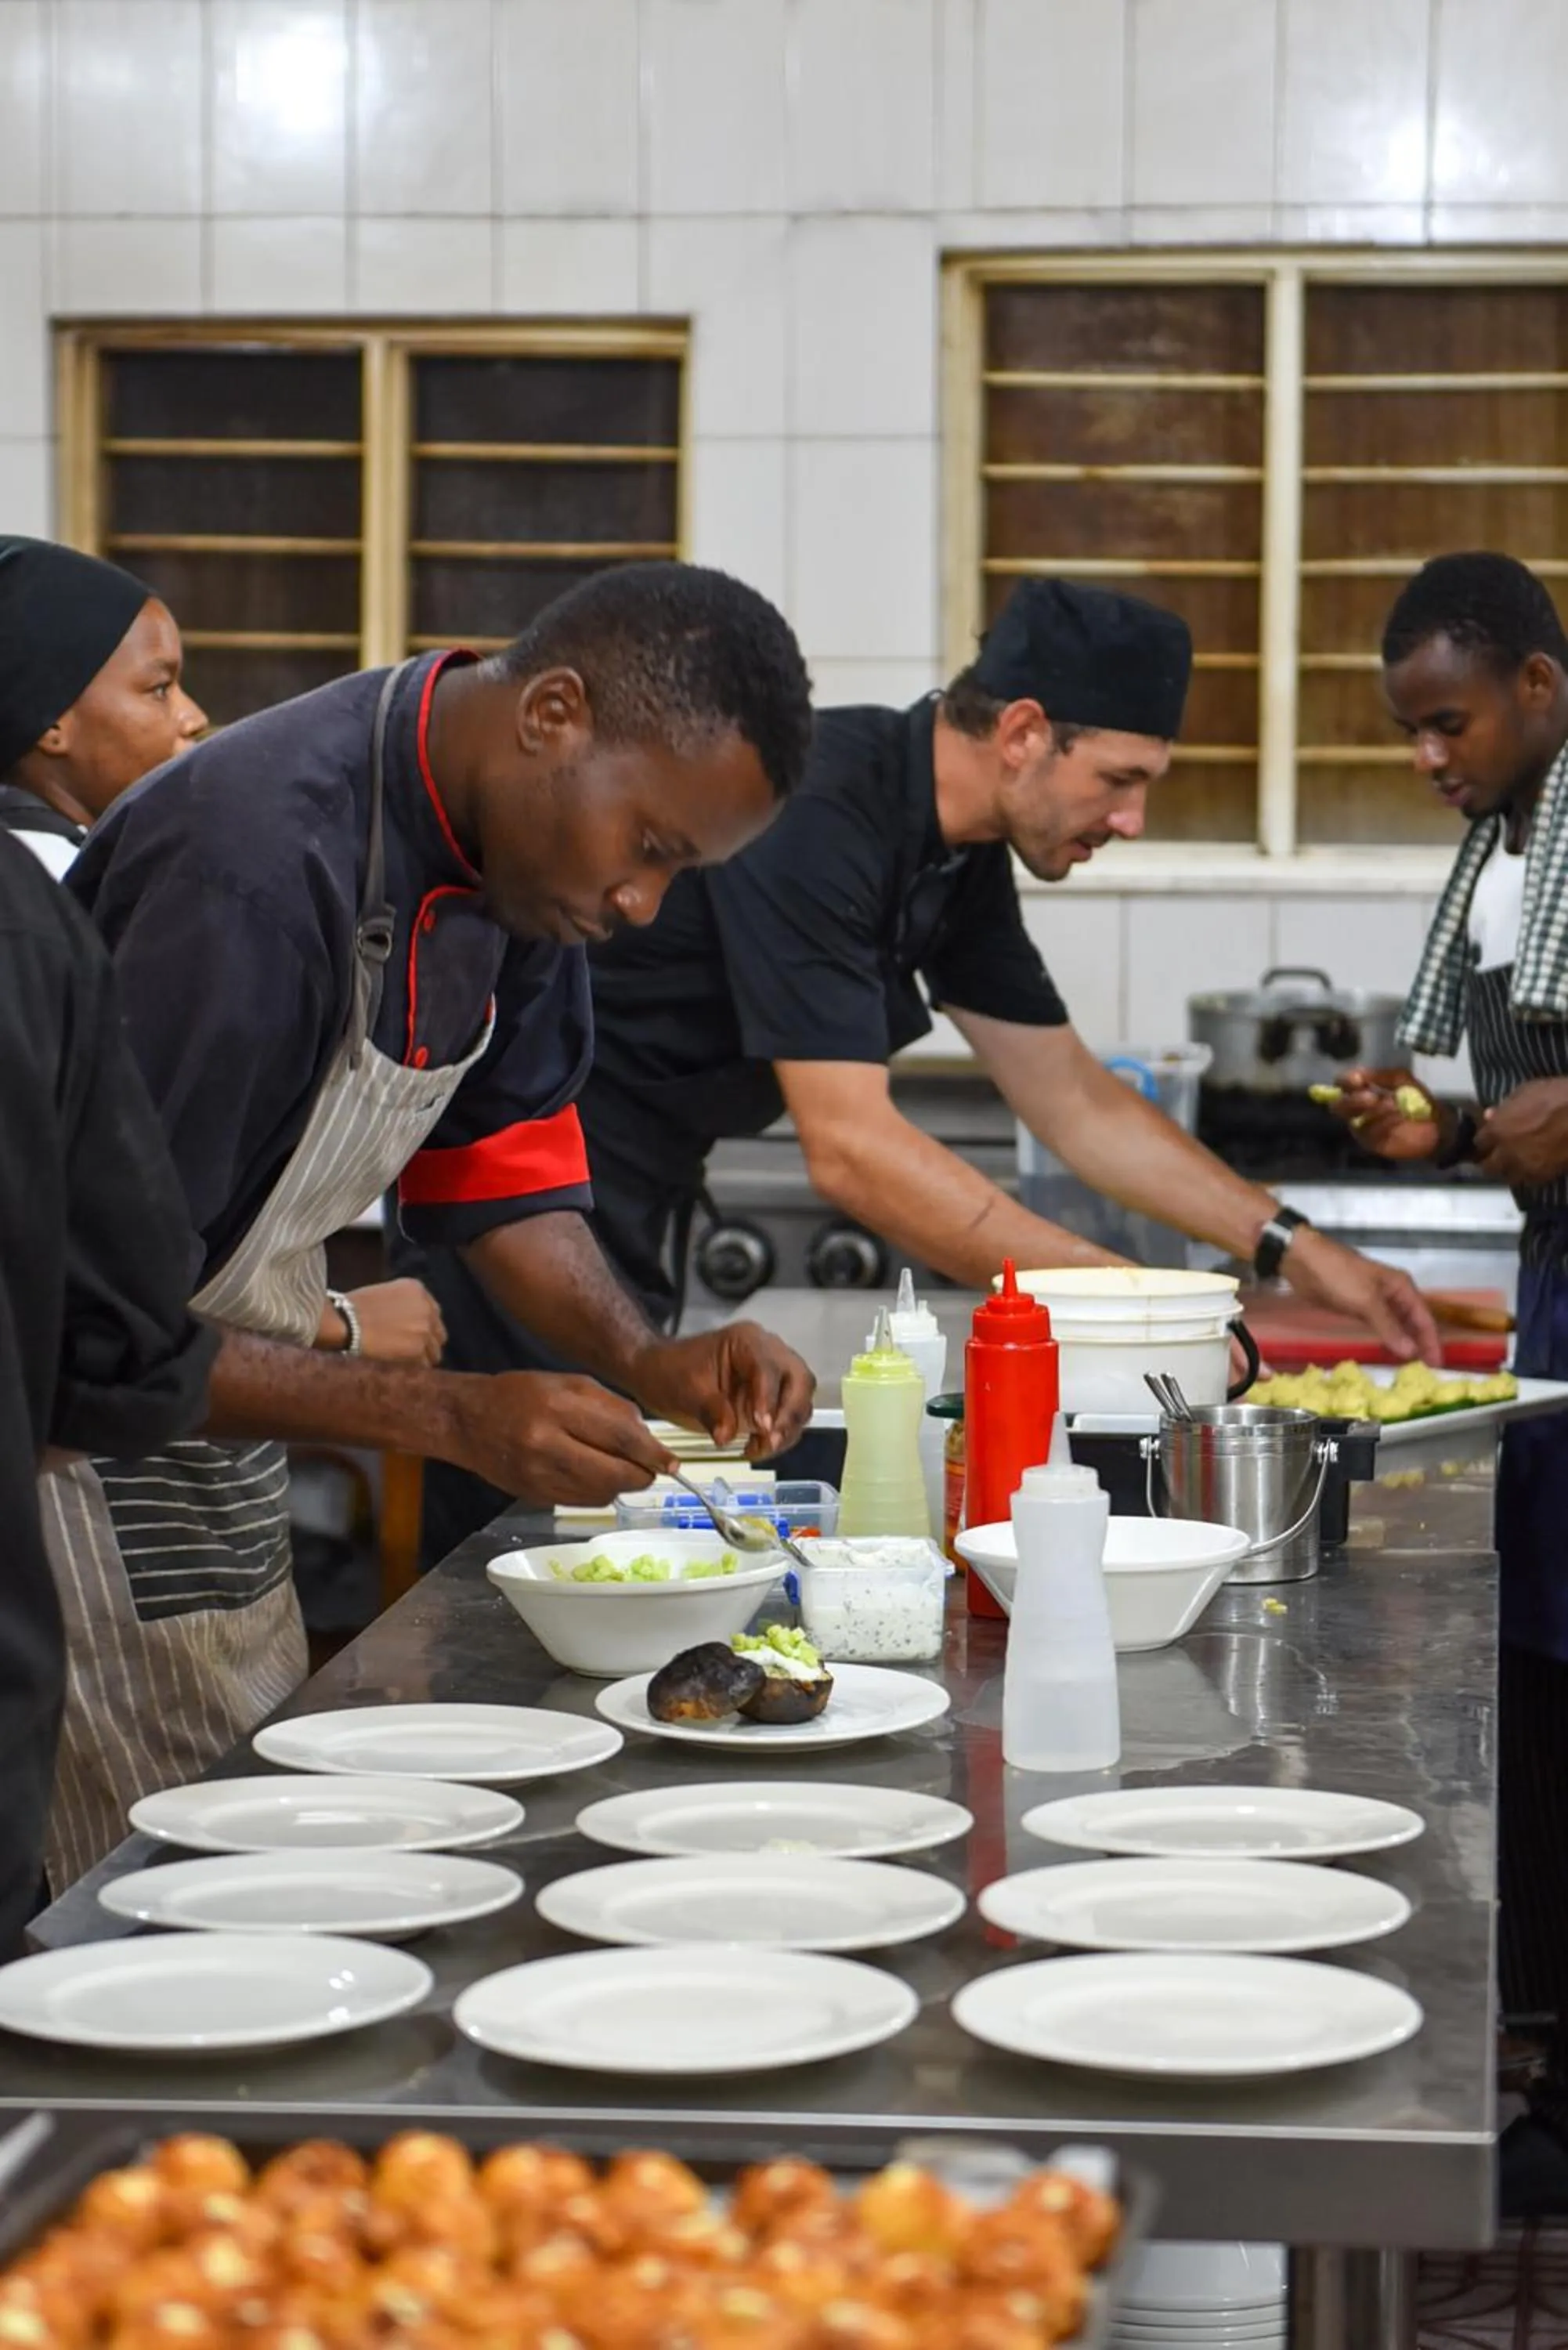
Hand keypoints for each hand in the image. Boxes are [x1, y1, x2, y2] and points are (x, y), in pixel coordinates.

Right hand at [339, 1279, 446, 1365]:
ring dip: (422, 1359)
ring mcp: (425, 1329)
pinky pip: (424, 1366)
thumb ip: (405, 1304)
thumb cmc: (353, 1309)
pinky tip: (400, 1369)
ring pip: (434, 1352)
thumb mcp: (385, 1293)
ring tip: (403, 1364)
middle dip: (427, 1343)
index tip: (415, 1336)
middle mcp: (426, 1308)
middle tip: (411, 1353)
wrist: (344, 1323)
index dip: (424, 1327)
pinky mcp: (418, 1349)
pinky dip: (414, 1369)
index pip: (433, 1313)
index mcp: (417, 1290)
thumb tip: (411, 1322)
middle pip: (438, 1334)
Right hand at [446, 1371, 673, 1506]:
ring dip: (621, 1485)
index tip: (672, 1462)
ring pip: (601, 1494)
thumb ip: (612, 1408)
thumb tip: (648, 1439)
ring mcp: (538, 1475)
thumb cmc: (520, 1394)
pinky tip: (594, 1475)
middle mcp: (546, 1444)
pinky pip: (581, 1502)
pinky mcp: (533, 1496)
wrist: (467, 1420)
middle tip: (652, 1469)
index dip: (652, 1453)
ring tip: (619, 1467)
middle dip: (642, 1475)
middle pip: (614, 1474)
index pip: (620, 1438)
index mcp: (558, 1407)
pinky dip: (598, 1492)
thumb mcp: (569, 1383)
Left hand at [634, 1321, 816, 1459]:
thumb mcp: (685, 1390)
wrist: (659, 1374)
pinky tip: (756, 1448)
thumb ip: (710, 1411)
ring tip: (759, 1448)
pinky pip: (788, 1417)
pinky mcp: (771, 1398)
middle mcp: (768, 1353)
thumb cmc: (670, 1372)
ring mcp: (773, 1376)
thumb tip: (727, 1436)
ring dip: (786, 1429)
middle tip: (770, 1440)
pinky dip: (778, 1435)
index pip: (769, 1368)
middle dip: (789, 1414)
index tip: (762, 1427)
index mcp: (747, 1341)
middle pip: (799, 1382)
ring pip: (799, 1401)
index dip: (769, 1398)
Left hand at [1280, 1227, 1440, 1364]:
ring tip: (1412, 1365)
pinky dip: (1387, 1337)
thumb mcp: (1366, 1301)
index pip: (1424, 1318)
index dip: (1431, 1341)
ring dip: (1405, 1342)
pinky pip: (1380, 1325)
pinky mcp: (1358, 1306)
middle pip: (1414, 1322)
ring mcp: (1375, 1300)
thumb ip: (1389, 1326)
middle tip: (1428, 1369)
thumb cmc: (1338, 1275)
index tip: (1437, 1364)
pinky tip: (1388, 1350)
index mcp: (1401, 1287)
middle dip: (1421, 1343)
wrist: (1303, 1260)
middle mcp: (1393, 1293)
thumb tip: (1410, 1351)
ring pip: (1397, 1324)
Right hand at [1326, 1067, 1441, 1162]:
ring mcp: (1362, 1127)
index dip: (1345, 1081)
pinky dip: (1383, 1124)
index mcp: (1363, 1091)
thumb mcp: (1404, 1080)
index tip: (1359, 1080)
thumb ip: (1383, 1075)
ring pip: (1353, 1120)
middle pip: (1339, 1105)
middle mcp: (1358, 1109)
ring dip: (1374, 1111)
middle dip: (1353, 1100)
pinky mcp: (1371, 1142)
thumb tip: (1361, 1072)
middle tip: (1372, 1098)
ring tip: (1394, 1106)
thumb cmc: (1419, 1101)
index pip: (1342, 1085)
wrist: (1437, 1126)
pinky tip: (1399, 1119)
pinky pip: (1369, 1132)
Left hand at [1474, 1079, 1567, 1186]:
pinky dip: (1528, 1176)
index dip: (1484, 1141)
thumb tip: (1490, 1115)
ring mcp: (1525, 1166)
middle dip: (1490, 1162)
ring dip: (1509, 1171)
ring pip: (1508, 1177)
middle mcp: (1506, 1152)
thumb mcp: (1526, 1091)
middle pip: (1488, 1167)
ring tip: (1514, 1164)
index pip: (1479, 1142)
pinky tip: (1532, 1167)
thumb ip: (1505, 1107)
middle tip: (1495, 1157)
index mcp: (1498, 1129)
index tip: (1488, 1140)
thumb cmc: (1556, 1096)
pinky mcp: (1544, 1175)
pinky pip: (1529, 1181)